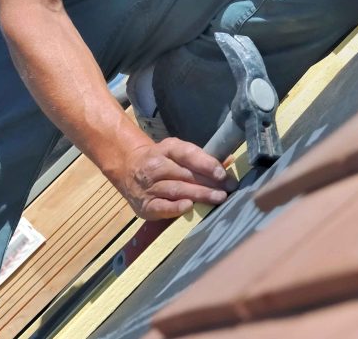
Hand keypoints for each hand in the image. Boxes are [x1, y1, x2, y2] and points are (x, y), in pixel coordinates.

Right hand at [115, 137, 234, 219]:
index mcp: (167, 149)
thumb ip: (201, 158)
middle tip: (228, 190)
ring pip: (176, 189)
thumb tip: (229, 161)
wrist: (128, 169)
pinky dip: (175, 207)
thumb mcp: (177, 152)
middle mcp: (156, 165)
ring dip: (199, 195)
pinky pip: (161, 206)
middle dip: (209, 183)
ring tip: (218, 198)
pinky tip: (189, 207)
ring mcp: (149, 185)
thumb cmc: (162, 161)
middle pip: (185, 174)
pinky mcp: (145, 204)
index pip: (188, 154)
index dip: (206, 163)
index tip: (223, 174)